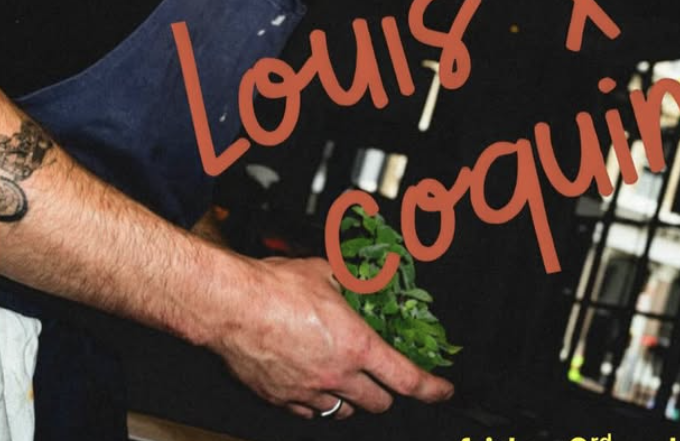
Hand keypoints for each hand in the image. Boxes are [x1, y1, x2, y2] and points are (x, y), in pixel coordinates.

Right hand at [208, 255, 453, 418]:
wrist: (231, 305)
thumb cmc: (276, 287)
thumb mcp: (326, 272)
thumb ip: (351, 281)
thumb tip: (363, 278)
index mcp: (356, 346)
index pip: (406, 379)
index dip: (430, 388)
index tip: (441, 390)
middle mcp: (336, 375)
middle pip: (378, 402)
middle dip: (389, 392)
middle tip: (387, 377)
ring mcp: (307, 392)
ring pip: (344, 413)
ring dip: (354, 400)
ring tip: (350, 380)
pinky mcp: (281, 399)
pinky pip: (310, 412)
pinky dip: (319, 403)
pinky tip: (315, 384)